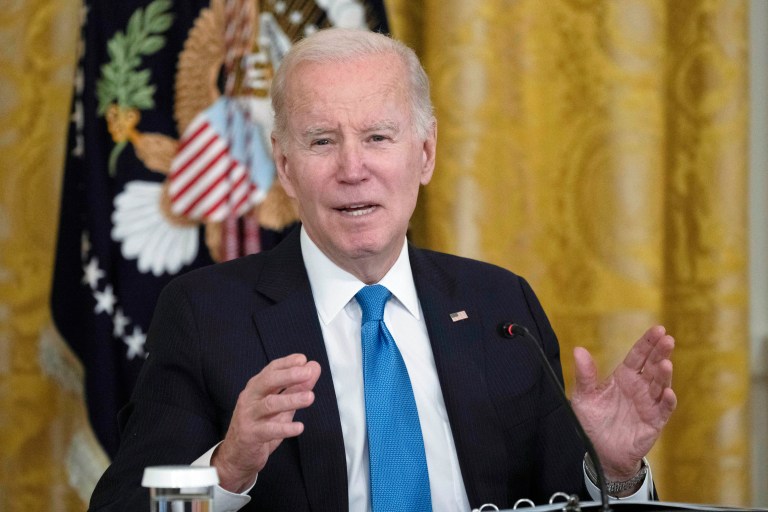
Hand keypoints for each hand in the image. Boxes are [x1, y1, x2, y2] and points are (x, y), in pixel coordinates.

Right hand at [212, 353, 321, 491]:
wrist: (236, 455)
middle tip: (308, 373)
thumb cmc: (260, 425)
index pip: (271, 369)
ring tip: (310, 397)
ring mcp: (248, 416)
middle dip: (289, 375)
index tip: (303, 359)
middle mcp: (250, 398)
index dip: (287, 363)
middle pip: (268, 381)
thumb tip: (314, 368)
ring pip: (269, 404)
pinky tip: (299, 427)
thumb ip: (296, 387)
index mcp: (257, 388)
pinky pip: (268, 430)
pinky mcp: (250, 435)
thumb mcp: (280, 405)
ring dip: (291, 399)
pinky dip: (285, 428)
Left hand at [570, 325, 676, 481]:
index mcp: (624, 377)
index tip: (658, 329)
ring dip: (664, 374)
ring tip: (666, 363)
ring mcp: (648, 404)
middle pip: (653, 366)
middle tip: (667, 339)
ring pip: (660, 385)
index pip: (638, 356)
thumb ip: (585, 375)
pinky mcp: (653, 422)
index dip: (648, 343)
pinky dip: (666, 401)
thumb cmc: (593, 422)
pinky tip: (667, 392)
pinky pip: (663, 410)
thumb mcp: (584, 396)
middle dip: (660, 352)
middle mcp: (639, 387)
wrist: (600, 452)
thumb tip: (578, 349)